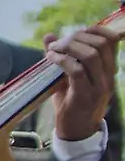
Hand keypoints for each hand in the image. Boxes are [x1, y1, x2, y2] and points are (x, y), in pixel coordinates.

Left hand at [46, 26, 118, 141]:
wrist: (76, 130)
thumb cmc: (71, 101)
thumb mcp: (67, 75)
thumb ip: (61, 55)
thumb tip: (49, 35)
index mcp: (108, 69)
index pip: (111, 41)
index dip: (94, 30)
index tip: (75, 32)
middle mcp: (108, 76)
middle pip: (101, 44)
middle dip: (77, 37)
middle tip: (58, 43)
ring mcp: (98, 86)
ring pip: (91, 55)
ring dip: (68, 47)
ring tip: (53, 50)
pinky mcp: (85, 95)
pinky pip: (77, 71)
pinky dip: (62, 60)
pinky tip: (51, 58)